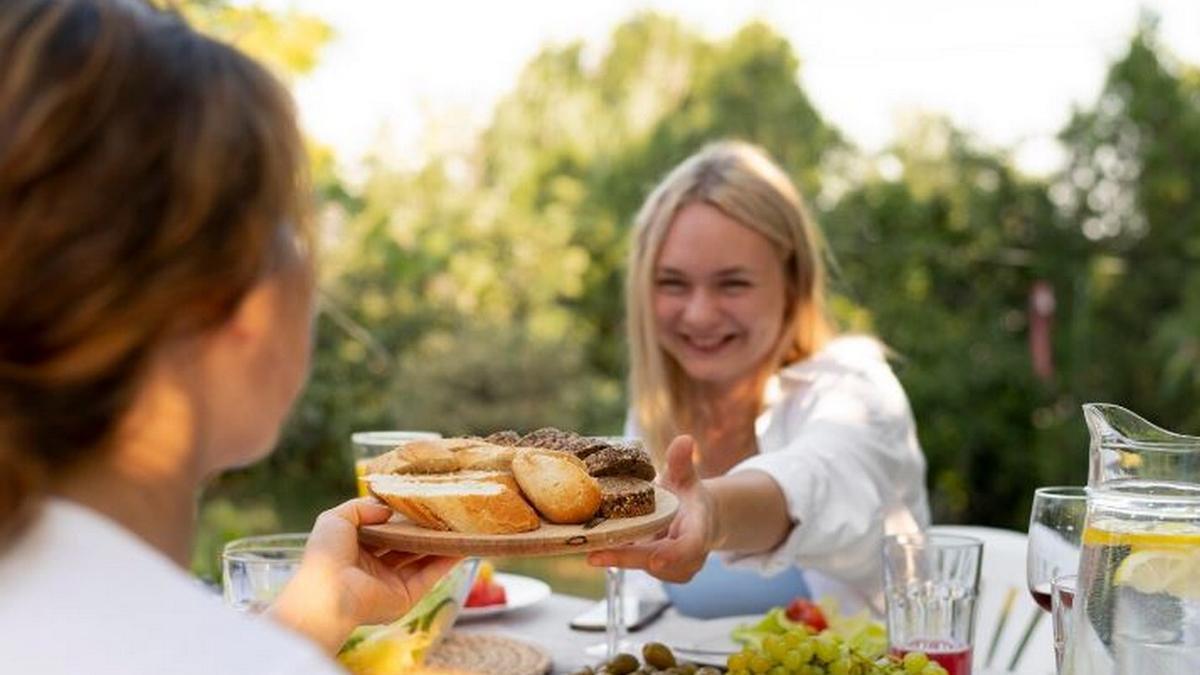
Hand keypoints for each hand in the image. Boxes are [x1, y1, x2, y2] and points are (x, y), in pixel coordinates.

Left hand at [268, 498, 460, 653]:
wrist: (328, 593)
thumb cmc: (327, 554)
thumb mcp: (336, 518)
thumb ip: (361, 507)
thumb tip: (388, 510)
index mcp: (355, 551)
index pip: (383, 532)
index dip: (400, 518)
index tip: (419, 503)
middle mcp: (374, 568)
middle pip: (406, 545)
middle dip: (423, 530)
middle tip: (444, 512)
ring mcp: (391, 584)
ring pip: (421, 559)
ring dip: (440, 544)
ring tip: (459, 525)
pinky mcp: (405, 597)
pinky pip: (430, 576)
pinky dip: (446, 561)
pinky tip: (462, 545)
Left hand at [586, 435, 715, 582]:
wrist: (698, 519)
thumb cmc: (690, 496)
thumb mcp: (686, 477)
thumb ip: (682, 462)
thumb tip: (684, 440)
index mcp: (701, 530)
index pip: (690, 546)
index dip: (674, 555)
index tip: (655, 560)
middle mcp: (691, 555)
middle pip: (659, 561)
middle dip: (627, 558)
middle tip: (595, 556)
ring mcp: (675, 568)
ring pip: (644, 566)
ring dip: (619, 558)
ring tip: (591, 546)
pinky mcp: (660, 572)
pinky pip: (637, 567)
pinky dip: (618, 557)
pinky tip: (597, 547)